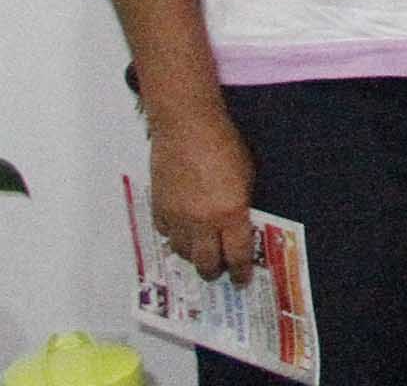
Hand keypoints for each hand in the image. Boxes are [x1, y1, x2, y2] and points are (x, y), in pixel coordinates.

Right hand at [150, 109, 255, 282]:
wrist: (188, 127)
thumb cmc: (224, 144)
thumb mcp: (247, 176)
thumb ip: (243, 204)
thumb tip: (241, 225)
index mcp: (230, 213)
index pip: (237, 254)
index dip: (241, 271)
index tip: (242, 279)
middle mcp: (202, 221)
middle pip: (206, 262)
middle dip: (215, 271)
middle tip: (221, 272)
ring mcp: (177, 217)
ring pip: (183, 252)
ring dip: (193, 256)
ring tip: (201, 253)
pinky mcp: (158, 208)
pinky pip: (166, 234)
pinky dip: (175, 237)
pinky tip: (182, 232)